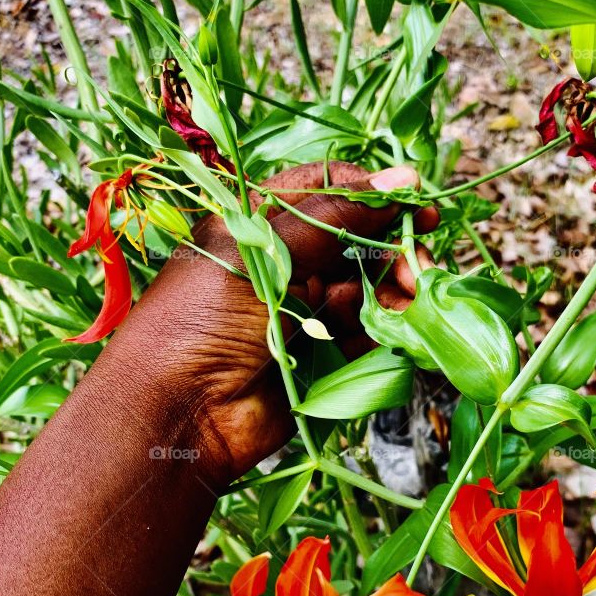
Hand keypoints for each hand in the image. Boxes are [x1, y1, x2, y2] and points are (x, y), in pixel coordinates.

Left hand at [101, 162, 436, 482]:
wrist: (177, 414)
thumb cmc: (200, 320)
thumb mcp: (261, 252)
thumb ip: (333, 216)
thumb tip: (400, 180)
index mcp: (254, 224)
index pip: (324, 190)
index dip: (371, 193)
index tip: (414, 201)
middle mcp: (281, 262)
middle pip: (354, 239)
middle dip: (390, 247)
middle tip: (418, 262)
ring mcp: (301, 309)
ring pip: (366, 286)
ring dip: (390, 291)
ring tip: (405, 301)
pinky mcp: (318, 354)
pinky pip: (363, 332)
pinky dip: (379, 330)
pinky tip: (384, 331)